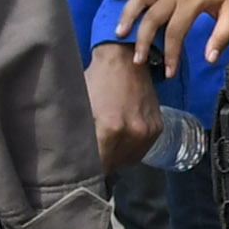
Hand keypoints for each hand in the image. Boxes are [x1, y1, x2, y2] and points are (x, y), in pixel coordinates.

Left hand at [85, 41, 158, 172]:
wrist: (125, 59)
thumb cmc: (96, 80)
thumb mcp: (81, 106)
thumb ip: (78, 134)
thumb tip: (72, 158)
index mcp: (110, 129)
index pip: (100, 166)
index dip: (89, 169)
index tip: (82, 167)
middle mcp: (133, 132)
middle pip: (114, 165)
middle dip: (103, 162)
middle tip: (93, 151)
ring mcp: (148, 130)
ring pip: (130, 160)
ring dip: (119, 156)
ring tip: (109, 142)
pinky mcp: (157, 127)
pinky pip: (142, 150)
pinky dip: (132, 147)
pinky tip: (123, 134)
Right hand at [115, 0, 228, 77]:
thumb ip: (222, 36)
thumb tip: (209, 59)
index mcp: (192, 1)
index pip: (175, 31)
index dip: (171, 54)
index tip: (169, 72)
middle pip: (152, 17)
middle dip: (143, 40)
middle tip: (138, 60)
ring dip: (128, 14)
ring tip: (119, 32)